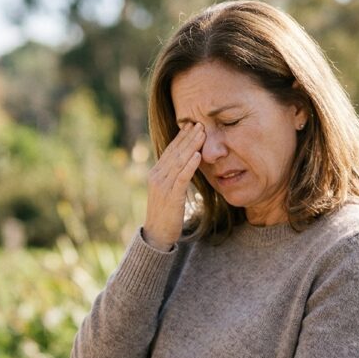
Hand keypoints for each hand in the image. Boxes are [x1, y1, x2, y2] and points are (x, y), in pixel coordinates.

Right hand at [143, 123, 204, 250]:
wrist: (157, 234)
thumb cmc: (165, 214)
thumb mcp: (167, 192)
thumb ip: (173, 178)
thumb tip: (184, 166)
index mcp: (155, 174)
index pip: (170, 151)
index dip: (181, 137)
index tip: (191, 125)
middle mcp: (157, 176)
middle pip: (175, 152)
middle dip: (188, 137)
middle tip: (199, 123)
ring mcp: (162, 186)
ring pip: (179, 161)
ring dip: (191, 145)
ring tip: (202, 133)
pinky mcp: (171, 196)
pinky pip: (182, 177)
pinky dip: (190, 165)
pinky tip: (198, 155)